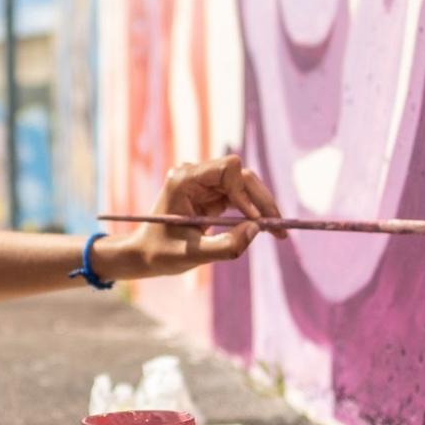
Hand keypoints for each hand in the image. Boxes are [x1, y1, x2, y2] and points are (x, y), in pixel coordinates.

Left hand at [104, 153, 283, 279]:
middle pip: (240, 175)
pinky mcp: (211, 194)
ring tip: (278, 231)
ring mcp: (204, 183)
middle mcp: (195, 175)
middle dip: (261, 200)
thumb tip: (257, 229)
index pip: (227, 168)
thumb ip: (225, 246)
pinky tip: (267, 227)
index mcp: (183, 180)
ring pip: (245, 185)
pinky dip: (255, 211)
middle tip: (280, 228)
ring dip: (262, 205)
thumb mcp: (192, 255)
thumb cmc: (161, 253)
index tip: (254, 219)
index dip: (245, 191)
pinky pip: (240, 196)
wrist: (145, 255)